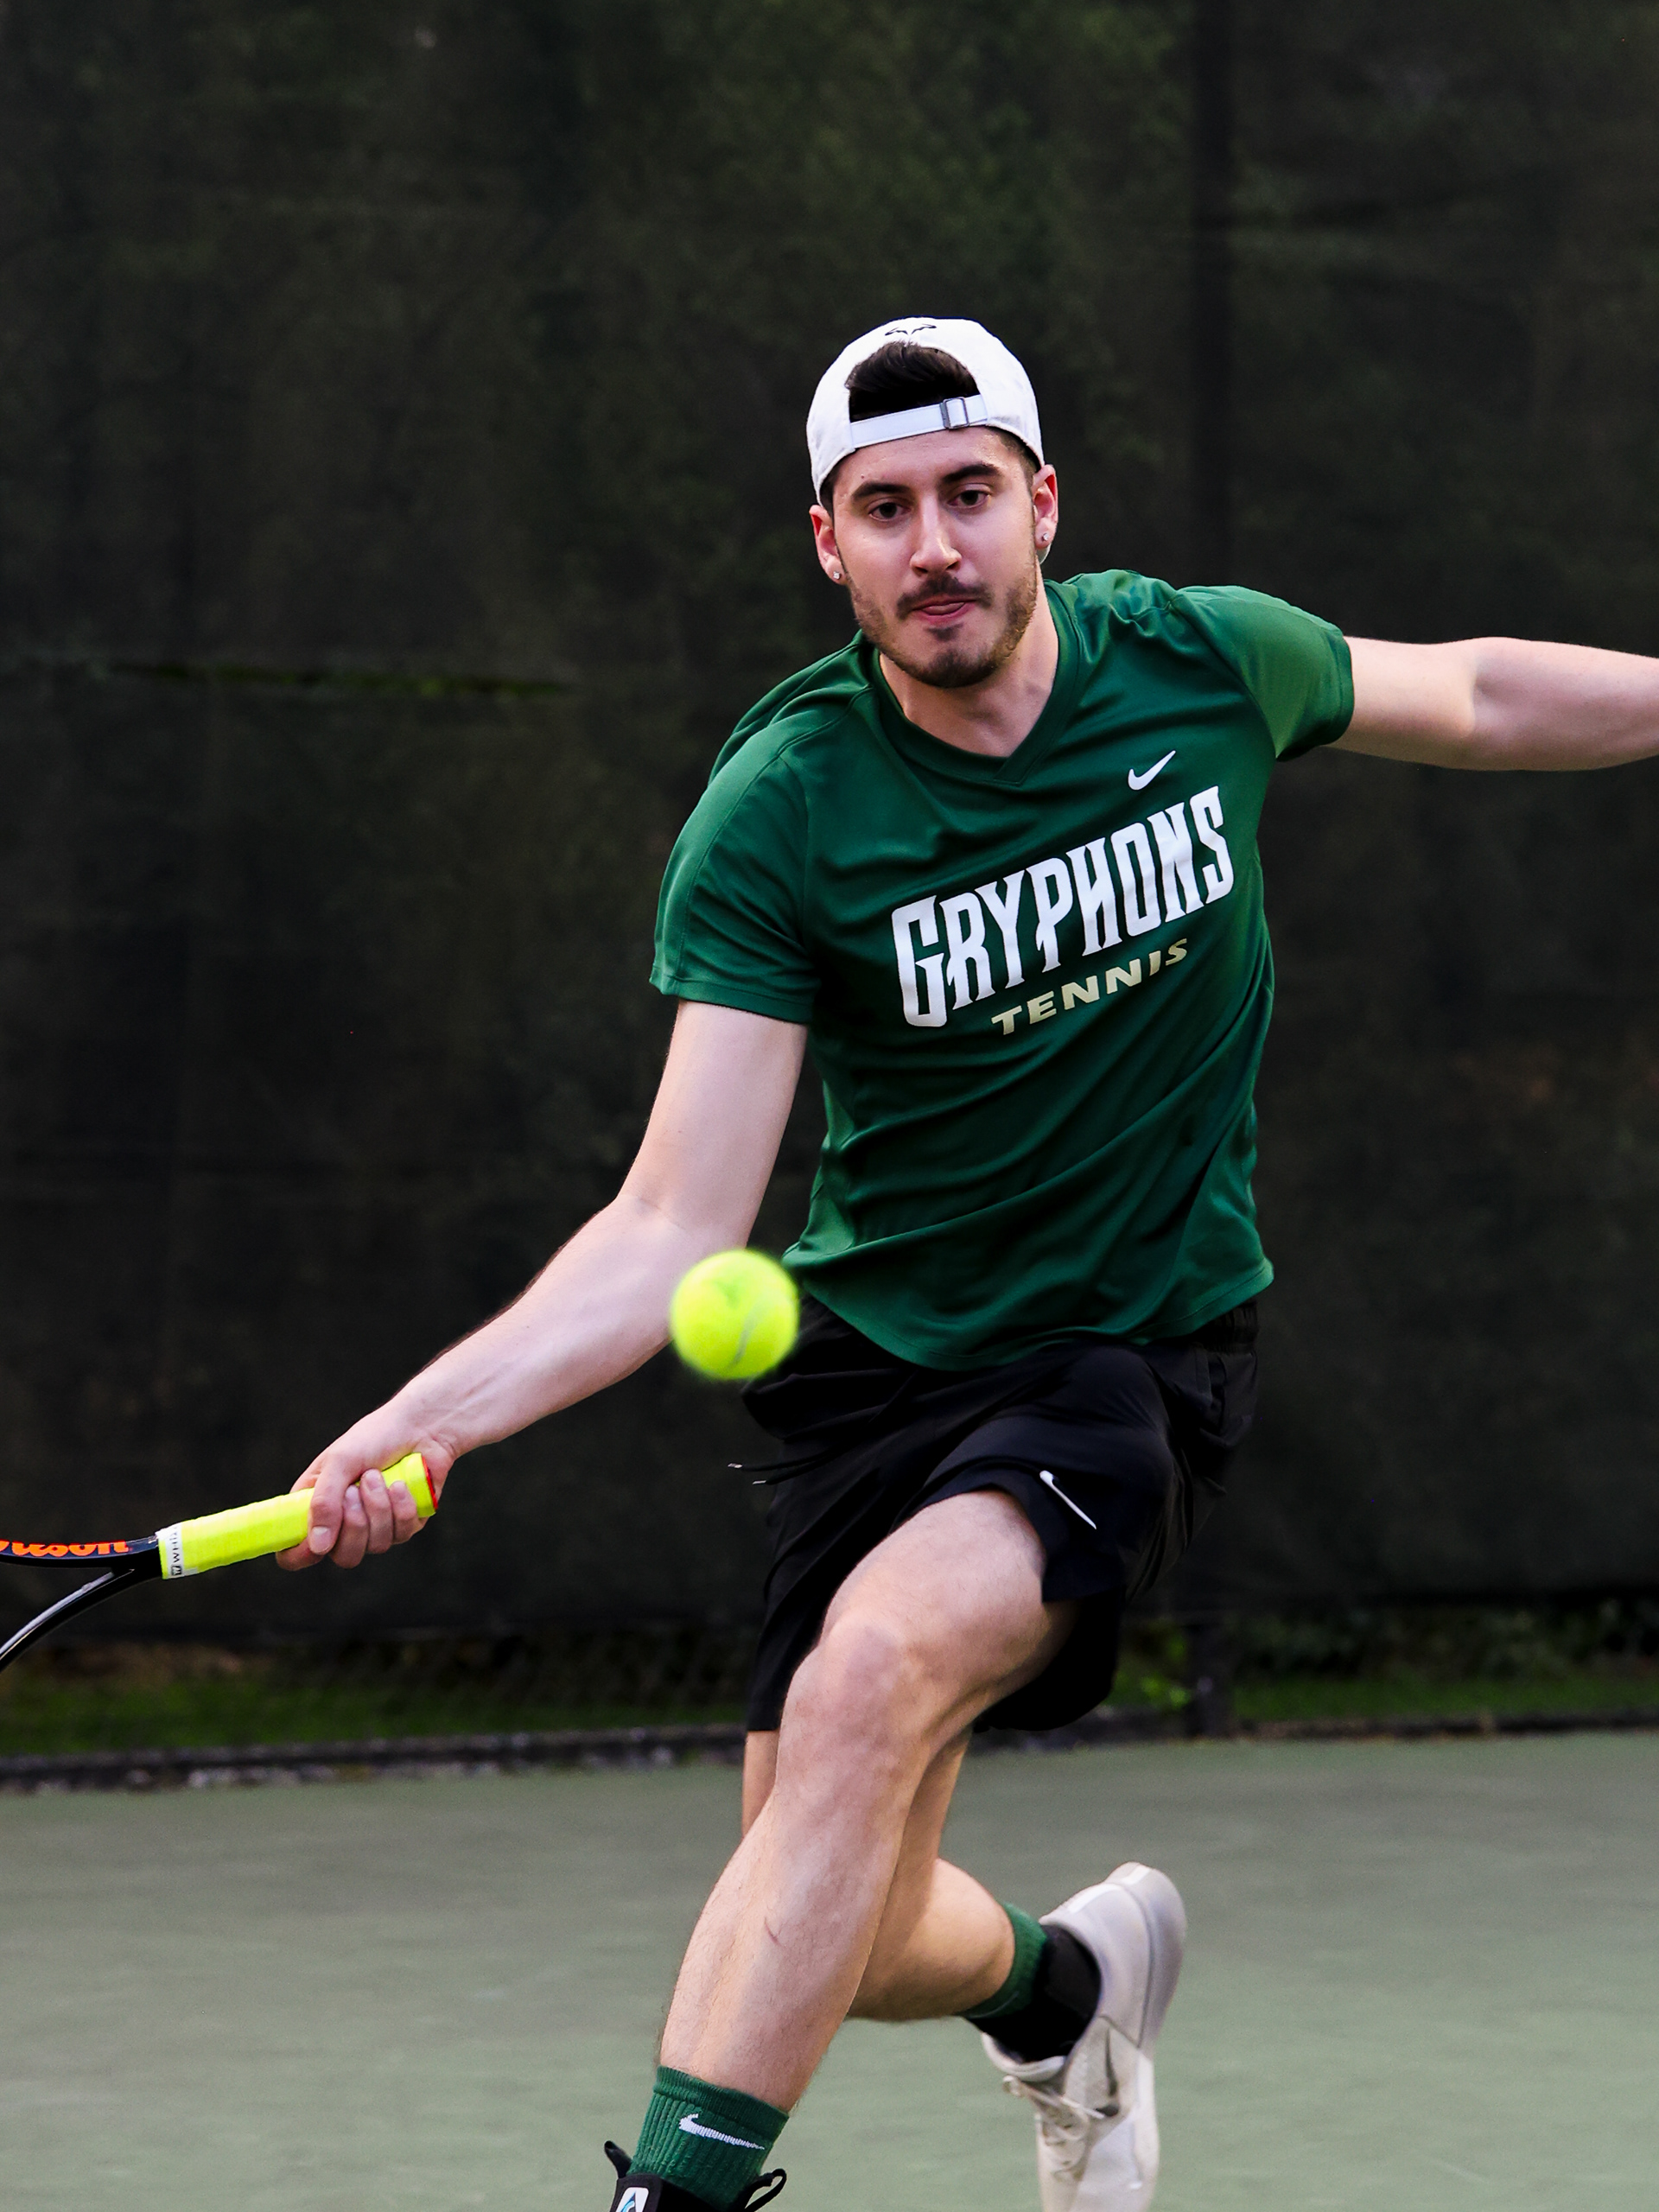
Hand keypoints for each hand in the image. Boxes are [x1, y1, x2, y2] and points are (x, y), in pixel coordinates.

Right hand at [275, 1420, 455, 1570]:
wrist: (419, 1426)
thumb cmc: (373, 1438)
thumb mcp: (339, 1462)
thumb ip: (324, 1502)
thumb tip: (317, 1547)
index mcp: (316, 1508)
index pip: (296, 1552)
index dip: (300, 1556)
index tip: (314, 1546)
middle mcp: (344, 1523)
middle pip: (344, 1556)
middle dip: (354, 1523)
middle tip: (355, 1489)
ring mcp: (377, 1527)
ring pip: (376, 1545)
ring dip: (378, 1507)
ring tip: (377, 1475)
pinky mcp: (406, 1524)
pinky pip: (403, 1533)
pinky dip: (402, 1506)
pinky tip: (400, 1484)